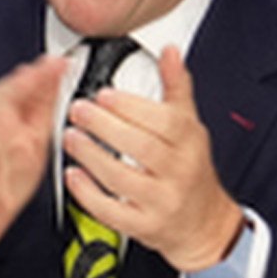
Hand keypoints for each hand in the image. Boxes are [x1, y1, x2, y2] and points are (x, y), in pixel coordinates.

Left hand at [62, 44, 241, 271]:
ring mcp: (162, 201)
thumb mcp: (190, 126)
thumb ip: (176, 88)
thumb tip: (170, 51)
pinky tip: (73, 175)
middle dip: (105, 126)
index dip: (131, 107)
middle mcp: (179, 172)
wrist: (205, 224)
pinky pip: (113, 211)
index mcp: (190, 143)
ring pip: (122, 178)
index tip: (104, 94)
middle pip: (141, 147)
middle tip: (78, 110)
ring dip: (91, 156)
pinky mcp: (145, 226)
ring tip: (70, 137)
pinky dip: (89, 193)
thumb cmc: (192, 171)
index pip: (164, 122)